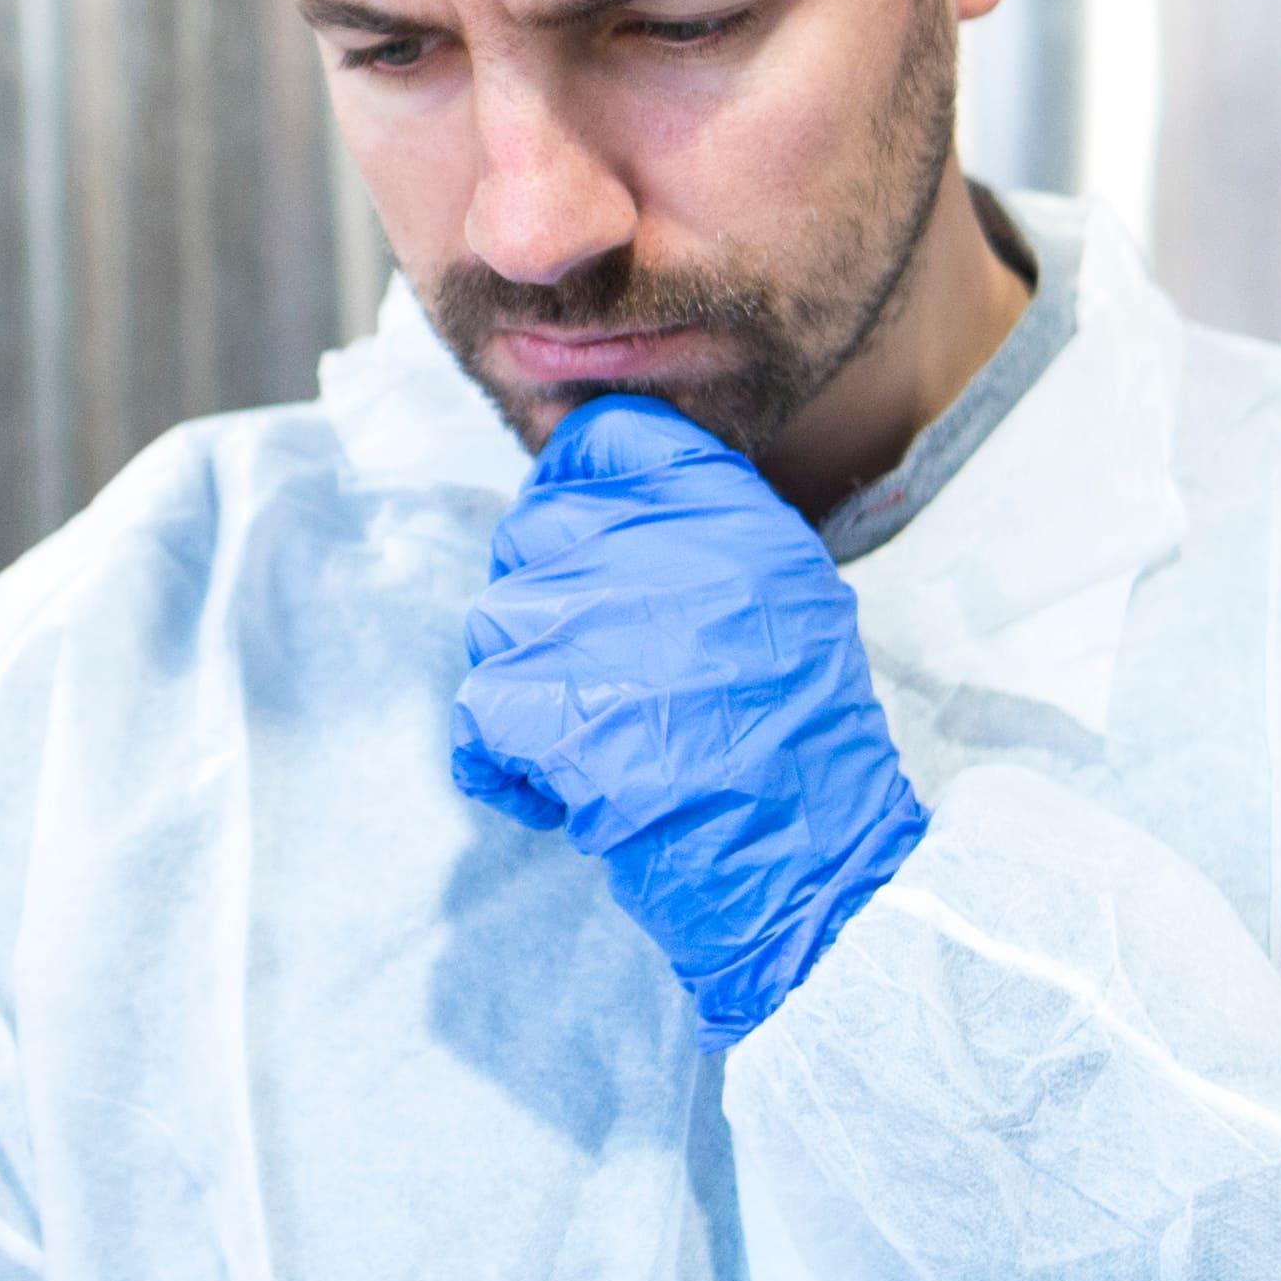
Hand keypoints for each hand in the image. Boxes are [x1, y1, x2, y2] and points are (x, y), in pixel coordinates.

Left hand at [447, 397, 927, 1043]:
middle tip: (602, 669)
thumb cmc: (801, 731)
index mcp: (714, 506)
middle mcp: (637, 541)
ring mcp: (571, 616)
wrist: (796, 843)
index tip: (576, 528)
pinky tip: (564, 790)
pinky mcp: (526, 697)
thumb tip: (616, 500)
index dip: (575, 476)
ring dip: (532, 684)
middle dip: (550, 602)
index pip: (606, 437)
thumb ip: (708, 529)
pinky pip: (479, 711)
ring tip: (603, 737)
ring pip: (498, 623)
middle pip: (534, 530)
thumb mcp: (790, 592)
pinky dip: (507, 762)